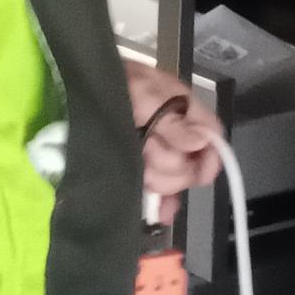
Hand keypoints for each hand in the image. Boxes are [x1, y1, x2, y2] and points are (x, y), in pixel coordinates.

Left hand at [125, 59, 223, 198]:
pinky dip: (162, 203)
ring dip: (154, 175)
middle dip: (168, 164)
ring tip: (136, 156)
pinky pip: (159, 191)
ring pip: (171, 179)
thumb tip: (200, 142)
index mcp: (183, 109)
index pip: (213, 136)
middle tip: (147, 147)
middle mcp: (175, 133)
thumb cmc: (114, 82)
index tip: (200, 174)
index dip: (210, 157)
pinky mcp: (141, 166)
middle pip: (190, 166)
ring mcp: (157, 151)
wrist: (82, 88)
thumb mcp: (143, 92)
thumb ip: (170, 119)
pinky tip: (160, 212)